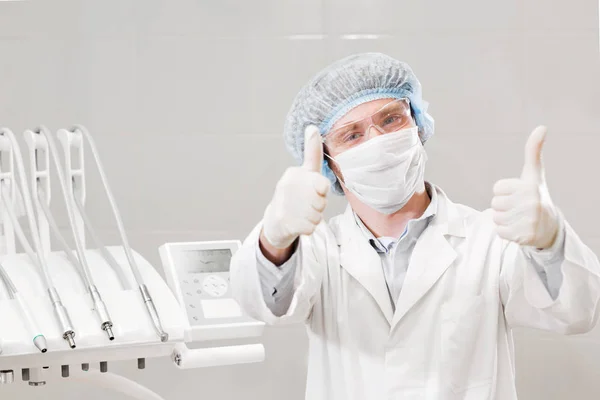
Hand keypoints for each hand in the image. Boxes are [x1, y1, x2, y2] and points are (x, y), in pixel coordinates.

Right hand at [262, 125, 330, 248]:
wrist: (276, 219)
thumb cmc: (296, 193)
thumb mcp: (305, 171)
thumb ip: (312, 152)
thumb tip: (312, 127)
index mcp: (294, 174)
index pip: (322, 185)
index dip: (323, 191)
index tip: (317, 191)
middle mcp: (287, 187)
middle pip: (322, 202)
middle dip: (319, 206)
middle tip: (309, 204)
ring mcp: (284, 204)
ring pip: (317, 216)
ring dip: (314, 217)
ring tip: (303, 213)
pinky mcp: (284, 222)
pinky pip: (310, 228)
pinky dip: (308, 228)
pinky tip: (299, 222)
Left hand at [491, 126, 558, 248]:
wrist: (550, 226)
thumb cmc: (536, 196)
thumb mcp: (534, 173)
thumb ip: (534, 151)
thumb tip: (542, 126)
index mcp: (530, 186)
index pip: (496, 189)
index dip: (504, 192)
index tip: (519, 194)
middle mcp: (531, 202)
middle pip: (495, 203)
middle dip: (504, 206)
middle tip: (519, 208)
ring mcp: (528, 220)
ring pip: (495, 217)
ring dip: (504, 219)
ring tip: (519, 218)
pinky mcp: (524, 236)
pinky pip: (499, 231)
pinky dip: (506, 232)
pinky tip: (519, 229)